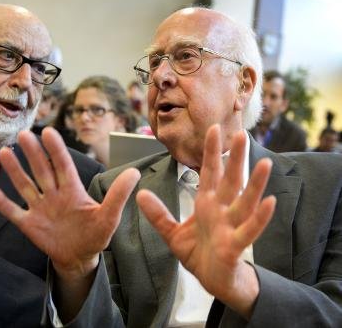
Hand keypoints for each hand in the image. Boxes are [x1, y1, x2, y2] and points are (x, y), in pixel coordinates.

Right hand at [0, 127, 140, 278]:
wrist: (80, 257)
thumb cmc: (95, 235)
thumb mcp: (109, 216)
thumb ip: (118, 195)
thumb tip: (135, 172)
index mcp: (72, 190)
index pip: (63, 166)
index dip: (56, 149)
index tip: (48, 132)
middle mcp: (54, 195)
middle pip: (42, 171)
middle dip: (33, 154)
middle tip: (23, 134)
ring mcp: (40, 208)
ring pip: (25, 186)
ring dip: (15, 171)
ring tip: (5, 153)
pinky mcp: (30, 224)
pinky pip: (14, 212)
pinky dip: (2, 203)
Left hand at [137, 125, 275, 317]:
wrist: (212, 281)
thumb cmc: (199, 254)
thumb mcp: (172, 233)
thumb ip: (158, 214)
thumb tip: (140, 194)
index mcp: (207, 204)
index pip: (209, 173)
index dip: (211, 152)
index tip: (212, 129)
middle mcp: (221, 210)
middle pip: (229, 180)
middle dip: (234, 158)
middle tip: (240, 134)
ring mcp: (230, 226)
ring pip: (244, 201)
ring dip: (254, 184)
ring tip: (264, 164)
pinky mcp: (236, 245)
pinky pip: (249, 230)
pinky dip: (260, 217)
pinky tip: (269, 202)